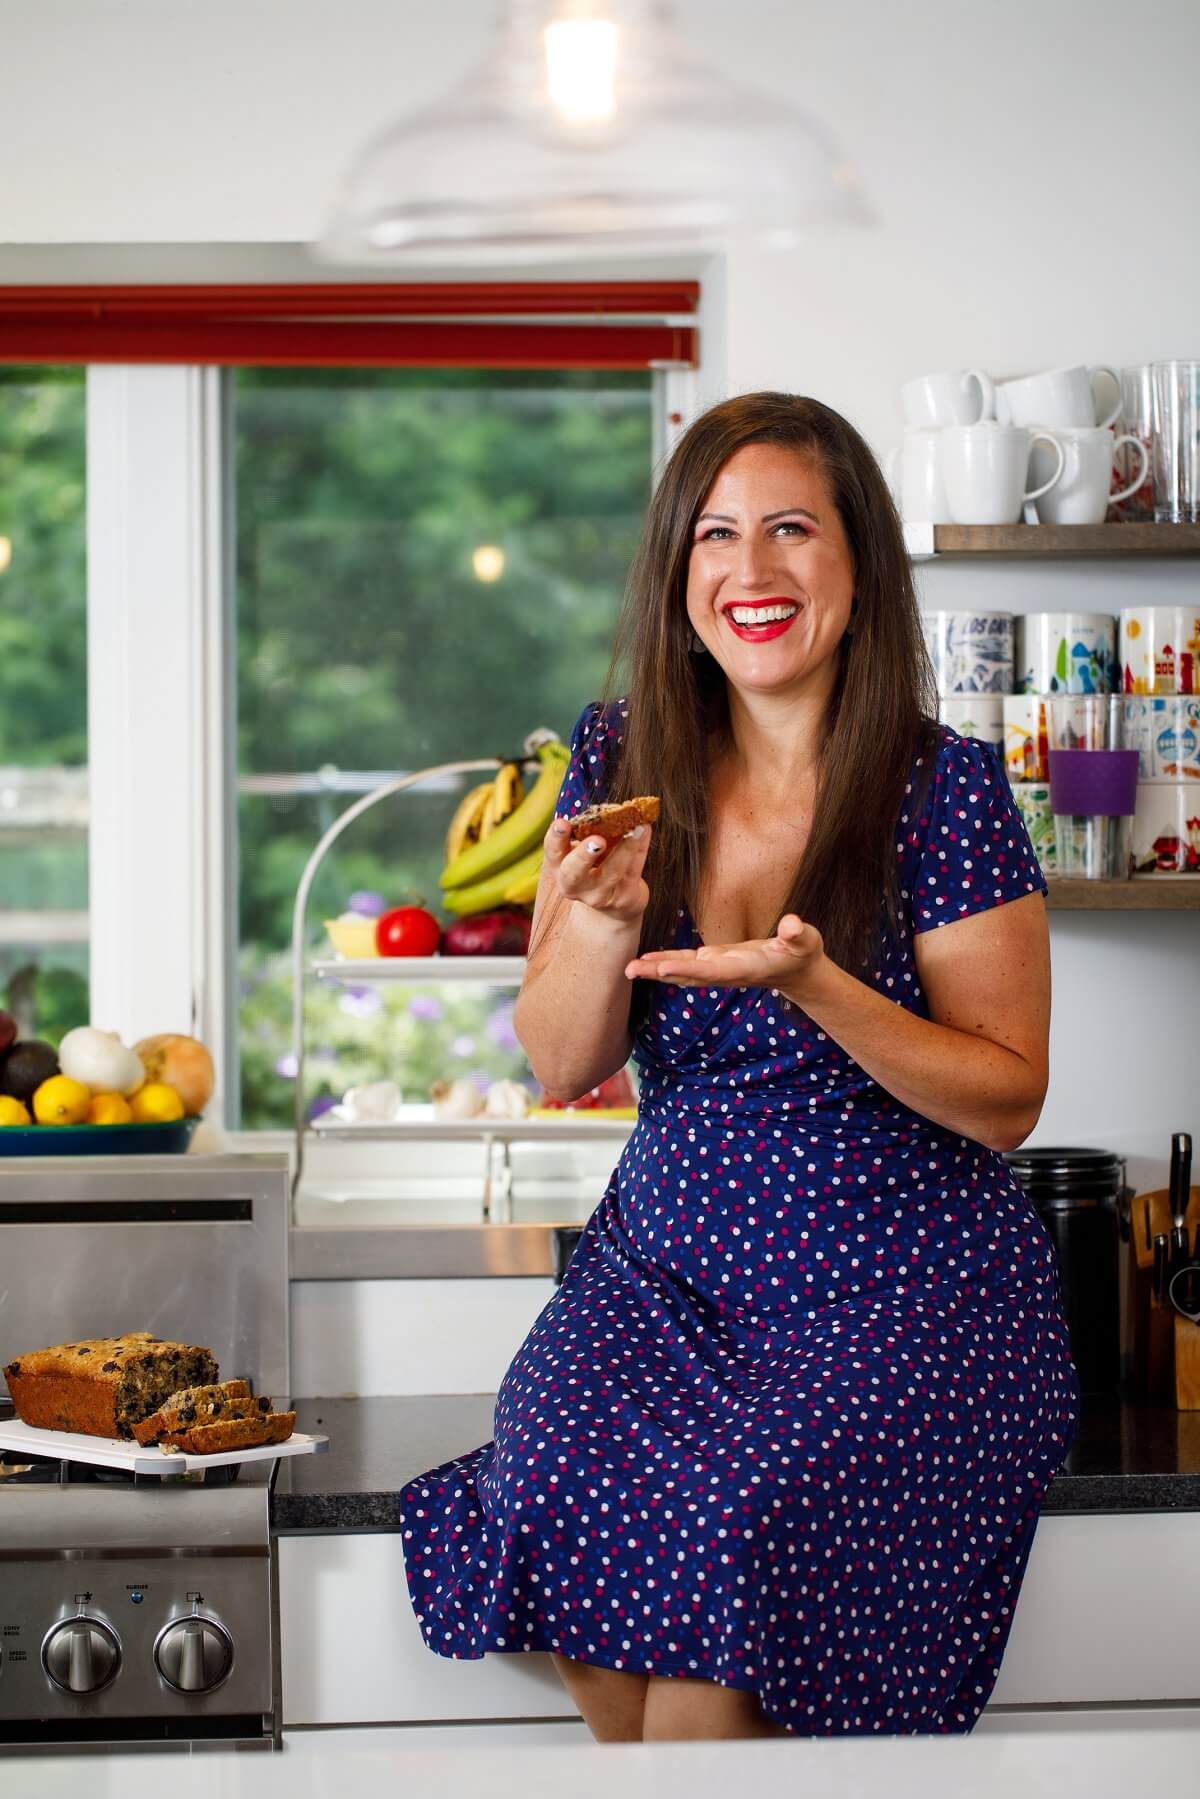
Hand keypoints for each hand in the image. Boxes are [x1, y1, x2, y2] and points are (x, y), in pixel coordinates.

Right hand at [543, 815, 651, 928]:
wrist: (615, 902)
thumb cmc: (597, 866)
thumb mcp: (586, 850)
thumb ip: (591, 831)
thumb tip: (613, 809)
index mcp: (558, 867)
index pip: (552, 851)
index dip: (556, 837)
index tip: (563, 823)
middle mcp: (573, 884)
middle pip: (573, 872)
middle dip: (584, 855)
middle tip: (597, 840)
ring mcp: (598, 895)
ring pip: (611, 872)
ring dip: (624, 848)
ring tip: (634, 829)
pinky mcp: (623, 898)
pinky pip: (632, 871)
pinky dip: (639, 848)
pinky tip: (644, 831)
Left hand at [624, 913, 825, 997]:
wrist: (800, 970)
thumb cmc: (803, 953)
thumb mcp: (806, 940)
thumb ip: (798, 934)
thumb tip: (793, 925)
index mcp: (745, 968)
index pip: (712, 970)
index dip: (687, 968)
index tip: (662, 968)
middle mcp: (727, 972)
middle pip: (689, 974)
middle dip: (660, 972)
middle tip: (630, 970)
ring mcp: (720, 968)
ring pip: (683, 971)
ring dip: (657, 969)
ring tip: (630, 967)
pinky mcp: (717, 961)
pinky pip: (688, 963)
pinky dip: (668, 962)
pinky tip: (648, 961)